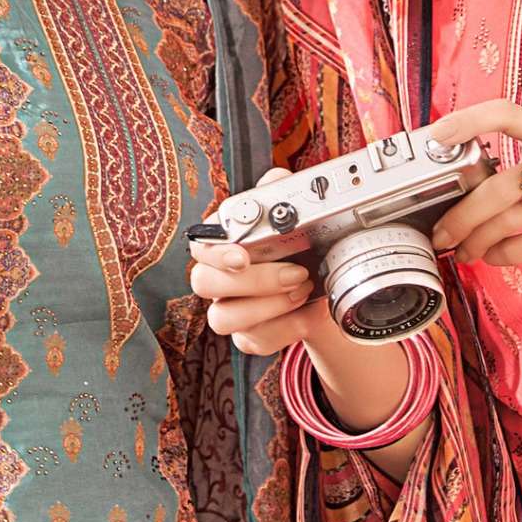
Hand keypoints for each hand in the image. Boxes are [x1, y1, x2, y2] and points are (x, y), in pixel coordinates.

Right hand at [190, 175, 418, 446]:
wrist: (322, 284)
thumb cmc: (300, 245)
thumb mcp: (296, 213)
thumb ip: (281, 191)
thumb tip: (276, 179)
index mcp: (222, 244)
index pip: (198, 247)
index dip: (215, 252)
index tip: (242, 256)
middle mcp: (217, 279)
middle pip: (204, 284)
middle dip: (254, 281)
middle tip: (296, 273)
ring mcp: (229, 311)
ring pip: (222, 319)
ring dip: (268, 307)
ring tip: (304, 291)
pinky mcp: (247, 338)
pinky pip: (253, 342)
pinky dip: (285, 330)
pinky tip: (309, 315)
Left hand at [426, 100, 521, 269]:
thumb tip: (467, 190)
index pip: (505, 115)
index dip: (466, 122)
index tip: (435, 135)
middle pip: (495, 188)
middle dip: (459, 216)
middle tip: (441, 232)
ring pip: (505, 221)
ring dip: (474, 241)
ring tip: (463, 250)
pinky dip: (501, 255)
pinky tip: (494, 256)